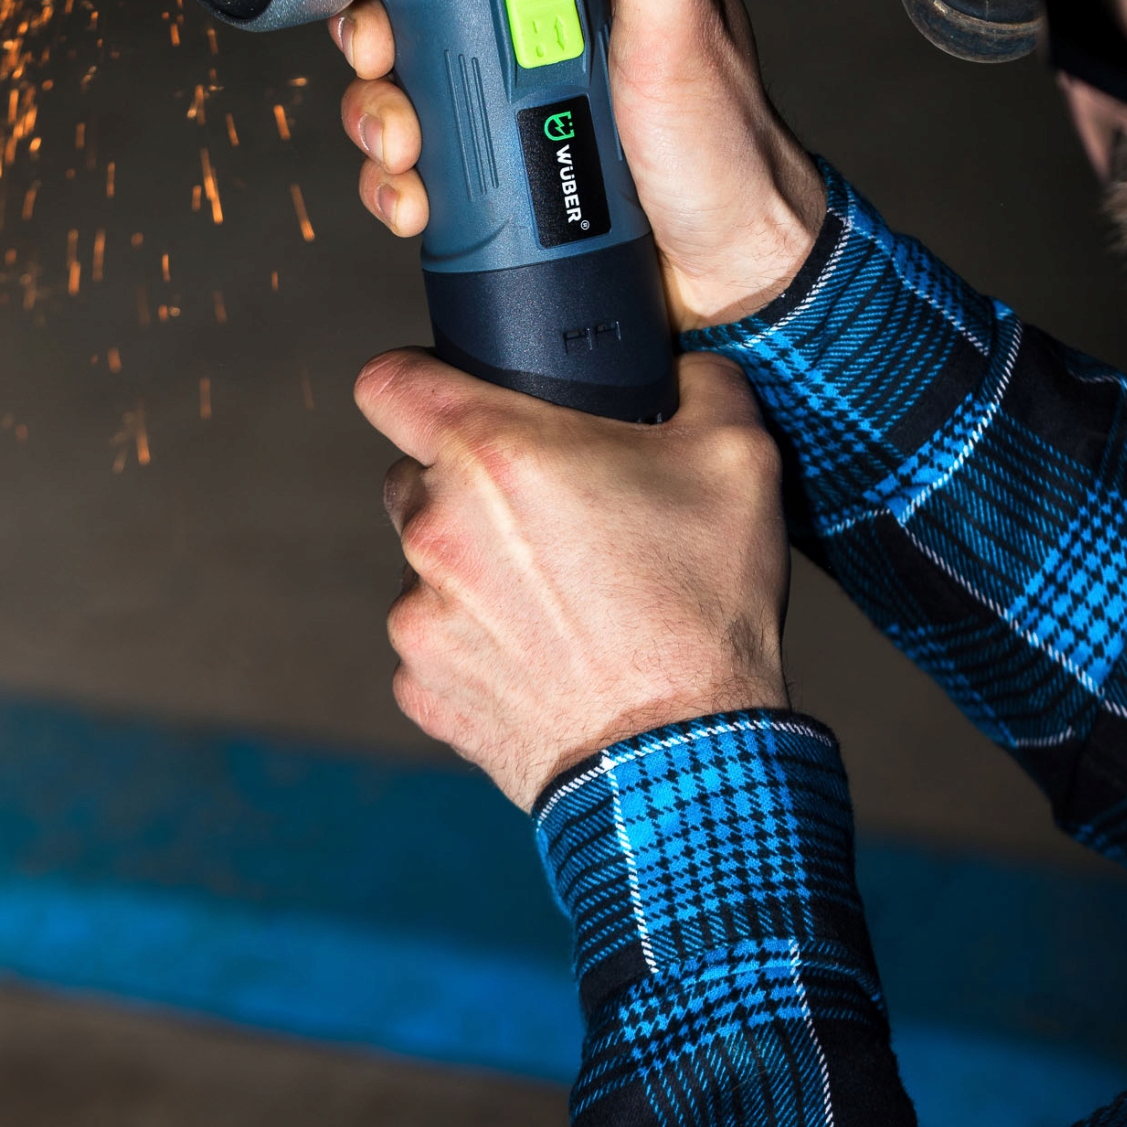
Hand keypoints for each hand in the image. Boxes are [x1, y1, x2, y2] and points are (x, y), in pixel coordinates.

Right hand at [330, 0, 826, 327]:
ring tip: (406, 155)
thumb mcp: (684, 29)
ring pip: (407, 91)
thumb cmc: (726, 150)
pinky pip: (423, 167)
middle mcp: (547, 33)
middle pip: (418, 12)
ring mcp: (523, 104)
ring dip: (380, 122)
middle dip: (378, 47)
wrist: (731, 274)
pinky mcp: (506, 168)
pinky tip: (417, 203)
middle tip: (385, 74)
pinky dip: (400, 185)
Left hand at [356, 347, 789, 807]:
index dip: (417, 378)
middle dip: (468, 484)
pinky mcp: (422, 688)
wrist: (680, 757)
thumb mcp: (738, 458)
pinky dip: (476, 645)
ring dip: (473, 569)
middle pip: (414, 476)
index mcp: (491, 452)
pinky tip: (546, 658)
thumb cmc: (702, 607)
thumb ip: (701, 382)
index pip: (389, 381)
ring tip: (560, 600)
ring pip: (425, 564)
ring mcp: (418, 615)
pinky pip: (436, 644)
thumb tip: (685, 369)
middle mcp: (434, 528)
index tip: (449, 396)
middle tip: (550, 513)